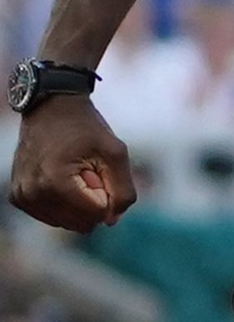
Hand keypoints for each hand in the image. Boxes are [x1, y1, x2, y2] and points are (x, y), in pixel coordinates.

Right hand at [7, 95, 136, 232]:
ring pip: (65, 222)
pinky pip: (50, 215)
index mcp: (55, 182)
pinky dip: (63, 202)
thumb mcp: (115, 151)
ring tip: (75, 171)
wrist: (52, 106)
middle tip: (89, 169)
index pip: (95, 213)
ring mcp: (22, 197)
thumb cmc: (86, 126)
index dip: (108, 192)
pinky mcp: (17, 197)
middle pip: (79, 222)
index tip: (100, 168)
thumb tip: (113, 220)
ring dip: (78, 202)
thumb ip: (122, 187)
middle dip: (93, 200)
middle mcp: (33, 194)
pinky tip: (63, 177)